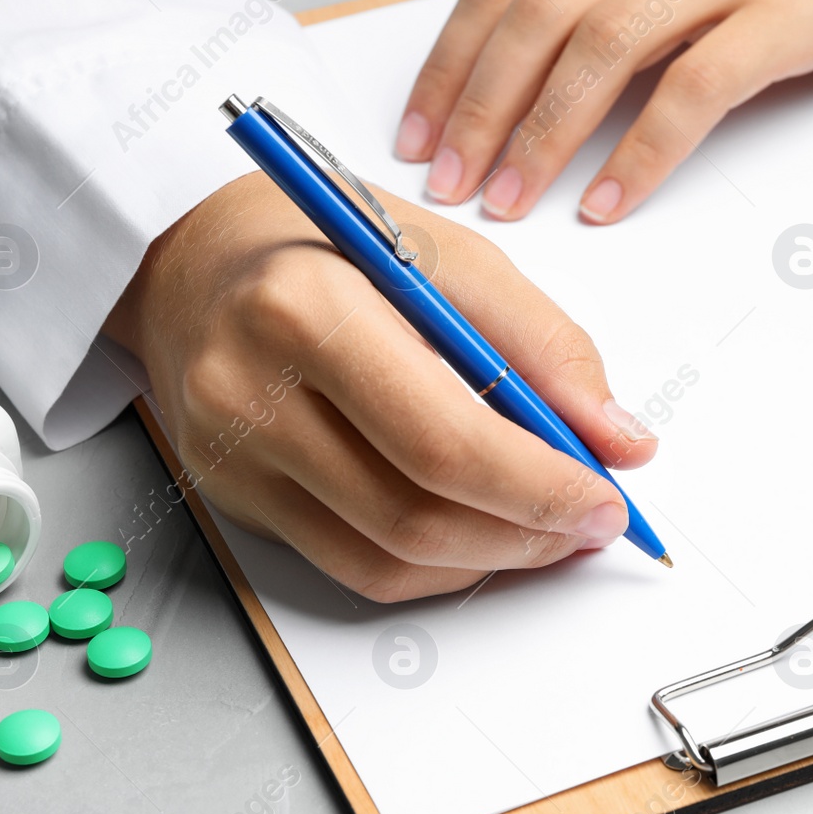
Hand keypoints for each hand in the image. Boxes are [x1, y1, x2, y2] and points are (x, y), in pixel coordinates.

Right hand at [103, 172, 657, 602]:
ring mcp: (235, 459)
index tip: (607, 497)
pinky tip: (482, 534)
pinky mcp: (237, 502)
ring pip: (389, 559)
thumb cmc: (326, 245)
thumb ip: (543, 346)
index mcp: (306, 310)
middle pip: (416, 515)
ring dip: (491, 559)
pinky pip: (355, 569)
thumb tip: (619, 440)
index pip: (443, 440)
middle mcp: (251, 393)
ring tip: (548, 529)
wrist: (193, 260)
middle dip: (528, 532)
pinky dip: (438, 567)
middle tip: (592, 521)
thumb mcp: (448, 256)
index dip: (540, 486)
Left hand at [395, 0, 812, 223]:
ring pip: (605, 45)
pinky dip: (642, 152)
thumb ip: (593, 4)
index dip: (452, 61)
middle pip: (541, 13)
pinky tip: (610, 199)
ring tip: (513, 200)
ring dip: (546, 134)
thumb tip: (501, 90)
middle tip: (452, 180)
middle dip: (482, 107)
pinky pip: (695, 88)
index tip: (418, 132)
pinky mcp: (783, 12)